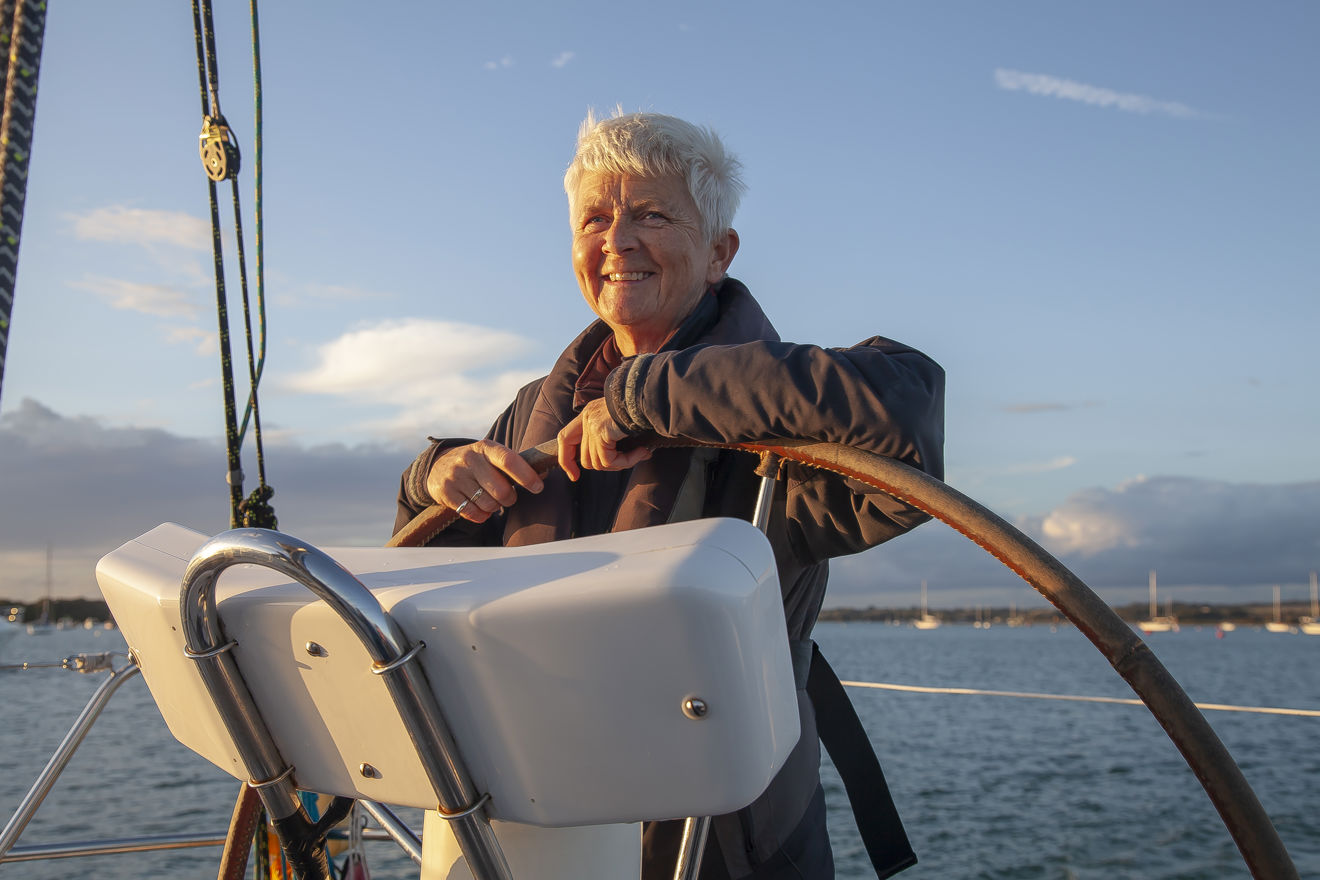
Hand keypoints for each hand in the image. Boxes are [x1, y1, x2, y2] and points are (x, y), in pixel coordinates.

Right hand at [426, 440, 543, 522]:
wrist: (438, 465)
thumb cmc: (478, 463)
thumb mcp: (492, 455)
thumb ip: (515, 464)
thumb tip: (544, 473)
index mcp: (486, 448)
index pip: (509, 460)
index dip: (526, 476)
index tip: (538, 487)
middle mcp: (469, 459)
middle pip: (501, 490)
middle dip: (510, 498)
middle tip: (508, 497)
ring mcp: (456, 476)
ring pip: (488, 504)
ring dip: (495, 507)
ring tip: (491, 500)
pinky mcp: (446, 492)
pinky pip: (472, 513)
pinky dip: (482, 515)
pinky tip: (481, 508)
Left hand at [557, 398, 651, 481]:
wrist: (647, 394)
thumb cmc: (641, 404)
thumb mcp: (620, 418)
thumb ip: (612, 435)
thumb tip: (619, 458)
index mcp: (588, 414)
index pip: (566, 438)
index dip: (567, 459)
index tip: (574, 476)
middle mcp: (587, 418)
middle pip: (586, 458)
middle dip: (607, 466)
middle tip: (628, 462)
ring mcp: (592, 426)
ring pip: (598, 462)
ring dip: (621, 464)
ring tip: (640, 454)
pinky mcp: (601, 433)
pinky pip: (609, 460)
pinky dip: (626, 461)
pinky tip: (642, 452)